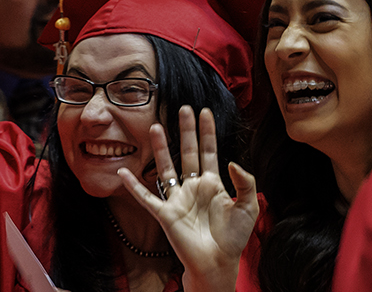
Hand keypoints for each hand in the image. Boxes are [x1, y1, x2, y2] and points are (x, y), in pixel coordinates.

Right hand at [117, 106, 258, 291]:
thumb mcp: (248, 207)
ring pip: (166, 168)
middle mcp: (193, 187)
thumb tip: (230, 160)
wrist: (218, 262)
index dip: (207, 132)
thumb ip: (244, 182)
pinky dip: (133, 186)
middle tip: (182, 108)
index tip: (204, 112)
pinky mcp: (165, 213)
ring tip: (156, 127)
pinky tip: (123, 173)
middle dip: (186, 131)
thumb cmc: (233, 238)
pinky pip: (146, 197)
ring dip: (161, 148)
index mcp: (213, 185)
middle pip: (188, 153)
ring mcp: (178, 199)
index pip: (209, 152)